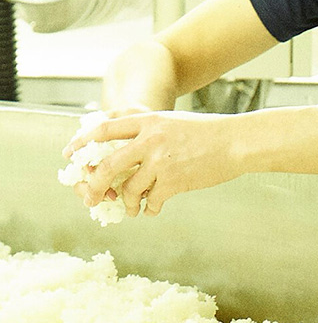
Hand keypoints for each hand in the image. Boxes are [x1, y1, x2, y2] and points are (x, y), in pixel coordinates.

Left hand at [63, 110, 241, 216]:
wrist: (235, 141)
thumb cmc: (206, 132)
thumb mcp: (172, 121)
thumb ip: (147, 131)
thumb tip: (121, 151)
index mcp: (149, 122)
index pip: (105, 129)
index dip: (83, 142)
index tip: (70, 154)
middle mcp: (151, 139)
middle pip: (108, 165)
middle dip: (94, 185)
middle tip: (91, 197)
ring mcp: (162, 161)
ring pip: (129, 189)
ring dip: (127, 202)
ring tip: (134, 206)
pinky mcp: (174, 181)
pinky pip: (151, 202)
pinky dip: (149, 209)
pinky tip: (154, 208)